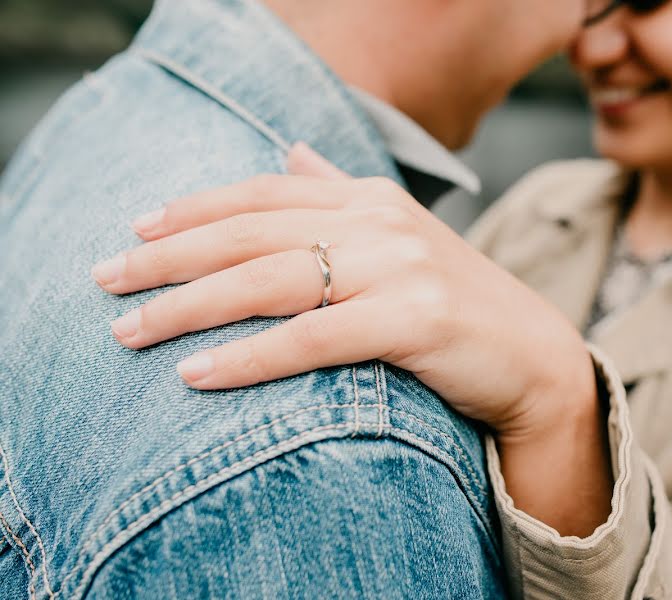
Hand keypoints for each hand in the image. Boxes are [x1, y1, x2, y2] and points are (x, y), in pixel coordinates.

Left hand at [91, 144, 597, 438]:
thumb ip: (343, 193)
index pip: (263, 194)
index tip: (136, 232)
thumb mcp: (399, 238)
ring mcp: (400, 267)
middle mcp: (381, 222)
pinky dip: (250, 356)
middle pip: (252, 233)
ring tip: (132, 331)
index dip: (194, 209)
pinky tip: (197, 374)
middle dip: (170, 258)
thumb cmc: (457, 304)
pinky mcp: (414, 320)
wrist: (532, 356)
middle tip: (105, 281)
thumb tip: (293, 154)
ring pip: (271, 280)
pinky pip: (313, 337)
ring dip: (191, 306)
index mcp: (371, 199)